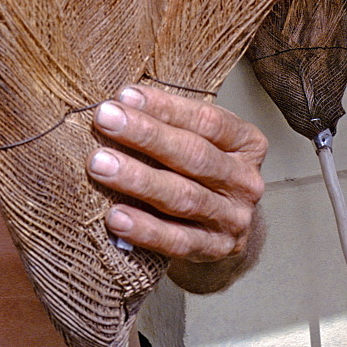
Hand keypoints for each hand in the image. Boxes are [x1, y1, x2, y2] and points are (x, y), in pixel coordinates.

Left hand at [87, 84, 265, 289]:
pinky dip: (144, 229)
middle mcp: (245, 181)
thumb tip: (117, 101)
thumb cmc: (197, 170)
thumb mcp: (197, 138)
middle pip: (194, 155)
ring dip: (138, 179)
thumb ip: (168, 121)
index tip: (124, 95)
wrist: (221, 227)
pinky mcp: (215, 251)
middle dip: (146, 135)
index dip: (165, 107)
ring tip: (99, 164)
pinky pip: (176, 241)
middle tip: (105, 120)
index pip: (207, 120)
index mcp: (246, 143)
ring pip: (183, 197)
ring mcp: (233, 219)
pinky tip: (114, 217)